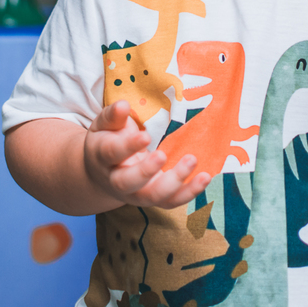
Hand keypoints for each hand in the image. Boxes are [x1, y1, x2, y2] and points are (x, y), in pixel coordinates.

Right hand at [83, 100, 210, 208]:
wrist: (103, 173)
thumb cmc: (107, 140)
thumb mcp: (104, 125)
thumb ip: (113, 116)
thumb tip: (123, 105)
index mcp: (103, 157)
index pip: (113, 153)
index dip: (129, 146)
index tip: (146, 136)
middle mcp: (117, 181)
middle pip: (128, 182)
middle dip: (146, 171)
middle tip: (163, 155)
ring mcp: (136, 193)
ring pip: (153, 196)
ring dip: (175, 183)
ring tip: (192, 160)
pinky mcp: (154, 198)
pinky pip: (172, 201)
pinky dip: (190, 192)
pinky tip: (205, 177)